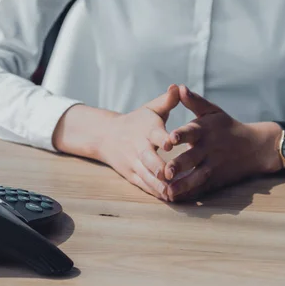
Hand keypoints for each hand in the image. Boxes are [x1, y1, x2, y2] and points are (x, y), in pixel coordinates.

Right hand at [94, 85, 180, 199]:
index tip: (172, 144)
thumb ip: (167, 100)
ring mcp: (134, 163)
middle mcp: (139, 148)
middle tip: (174, 176)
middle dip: (161, 169)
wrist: (106, 136)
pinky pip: (144, 185)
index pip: (155, 134)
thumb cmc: (136, 121)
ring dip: (160, 185)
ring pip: (147, 176)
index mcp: (146, 130)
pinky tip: (169, 198)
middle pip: (149, 160)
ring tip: (174, 193)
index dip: (163, 139)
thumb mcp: (150, 108)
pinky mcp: (132, 175)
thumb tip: (178, 87)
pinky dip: (155, 192)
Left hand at [163, 85, 282, 201]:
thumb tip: (179, 87)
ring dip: (183, 185)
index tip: (169, 139)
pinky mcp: (215, 180)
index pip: (192, 132)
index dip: (181, 136)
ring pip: (197, 177)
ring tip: (168, 192)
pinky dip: (189, 195)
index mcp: (205, 131)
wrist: (255, 147)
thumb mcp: (213, 112)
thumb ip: (194, 102)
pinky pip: (201, 188)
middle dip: (179, 165)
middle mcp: (209, 149)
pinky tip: (175, 200)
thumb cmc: (227, 126)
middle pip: (192, 158)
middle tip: (165, 171)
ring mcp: (212, 166)